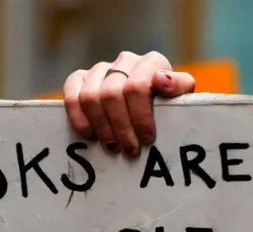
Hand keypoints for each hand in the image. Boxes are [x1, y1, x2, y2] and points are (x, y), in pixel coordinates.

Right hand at [63, 50, 194, 155]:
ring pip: (91, 96)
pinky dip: (78, 118)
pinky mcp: (80, 79)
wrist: (149, 106)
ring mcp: (101, 69)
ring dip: (101, 127)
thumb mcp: (181, 100)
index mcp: (152, 62)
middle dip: (121, 127)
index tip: (147, 139)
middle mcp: (126, 60)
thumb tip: (162, 80)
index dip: (140, 116)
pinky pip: (71, 95)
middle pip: (112, 94)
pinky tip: (90, 135)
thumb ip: (180, 89)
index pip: (138, 86)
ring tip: (113, 146)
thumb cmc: (168, 107)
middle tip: (130, 149)